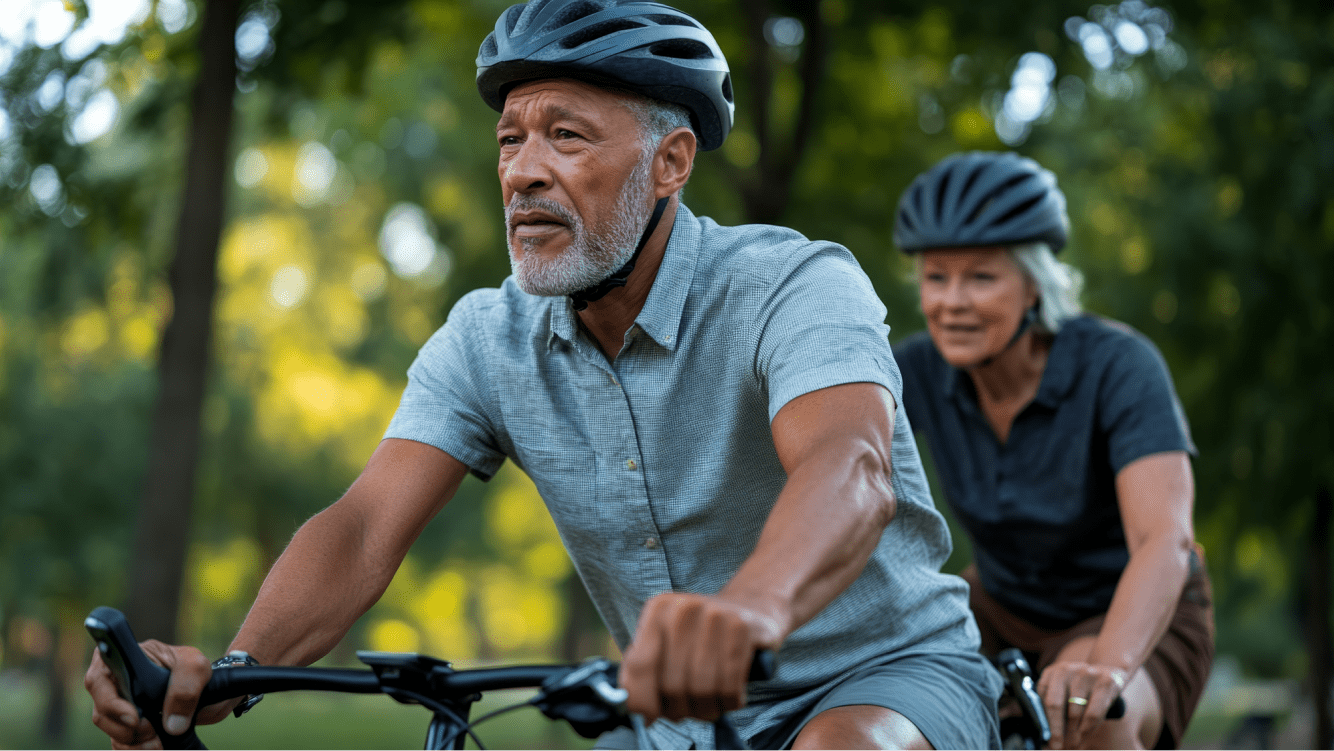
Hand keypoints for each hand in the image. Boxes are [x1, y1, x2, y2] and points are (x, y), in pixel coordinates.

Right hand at [85, 639, 233, 749]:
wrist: (211, 689)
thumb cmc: (196, 669)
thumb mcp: (196, 667)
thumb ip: (185, 688)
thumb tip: (172, 724)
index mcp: (126, 659)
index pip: (98, 678)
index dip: (109, 701)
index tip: (134, 717)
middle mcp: (117, 682)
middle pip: (101, 710)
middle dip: (124, 727)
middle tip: (151, 729)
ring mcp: (121, 704)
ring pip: (109, 729)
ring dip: (131, 741)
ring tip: (157, 741)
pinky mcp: (129, 723)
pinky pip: (119, 741)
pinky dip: (134, 748)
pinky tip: (154, 746)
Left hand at [619, 593, 782, 723]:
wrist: (751, 609)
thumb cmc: (702, 637)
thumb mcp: (668, 643)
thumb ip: (644, 672)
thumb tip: (636, 710)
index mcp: (658, 609)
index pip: (640, 665)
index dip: (642, 700)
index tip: (648, 718)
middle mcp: (684, 608)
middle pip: (672, 684)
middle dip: (680, 709)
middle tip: (688, 711)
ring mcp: (715, 615)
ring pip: (701, 689)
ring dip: (707, 709)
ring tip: (711, 705)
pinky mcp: (743, 628)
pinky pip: (729, 686)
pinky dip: (730, 702)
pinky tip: (732, 696)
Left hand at [1036, 660, 1127, 750]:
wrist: (1109, 672)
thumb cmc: (1080, 689)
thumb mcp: (1063, 691)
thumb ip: (1051, 709)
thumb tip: (1044, 741)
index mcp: (1051, 673)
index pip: (1041, 700)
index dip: (1042, 722)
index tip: (1045, 740)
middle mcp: (1066, 670)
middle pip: (1054, 704)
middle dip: (1055, 730)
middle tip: (1057, 746)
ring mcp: (1086, 674)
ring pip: (1074, 712)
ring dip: (1073, 733)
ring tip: (1073, 743)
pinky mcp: (1105, 682)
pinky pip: (1094, 713)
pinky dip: (1088, 729)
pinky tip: (1084, 736)